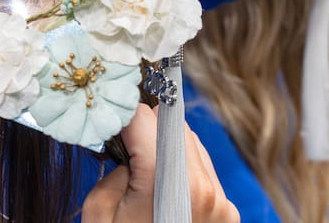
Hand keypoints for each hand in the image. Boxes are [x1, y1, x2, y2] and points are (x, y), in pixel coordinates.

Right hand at [82, 104, 238, 222]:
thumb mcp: (100, 215)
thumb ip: (113, 171)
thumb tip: (128, 149)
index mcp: (168, 182)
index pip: (145, 118)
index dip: (122, 115)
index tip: (108, 119)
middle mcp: (203, 187)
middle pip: (173, 126)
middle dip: (147, 131)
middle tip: (124, 148)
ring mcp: (221, 202)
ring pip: (193, 146)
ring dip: (169, 149)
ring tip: (145, 176)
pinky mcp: (228, 214)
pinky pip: (206, 174)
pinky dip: (186, 173)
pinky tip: (165, 195)